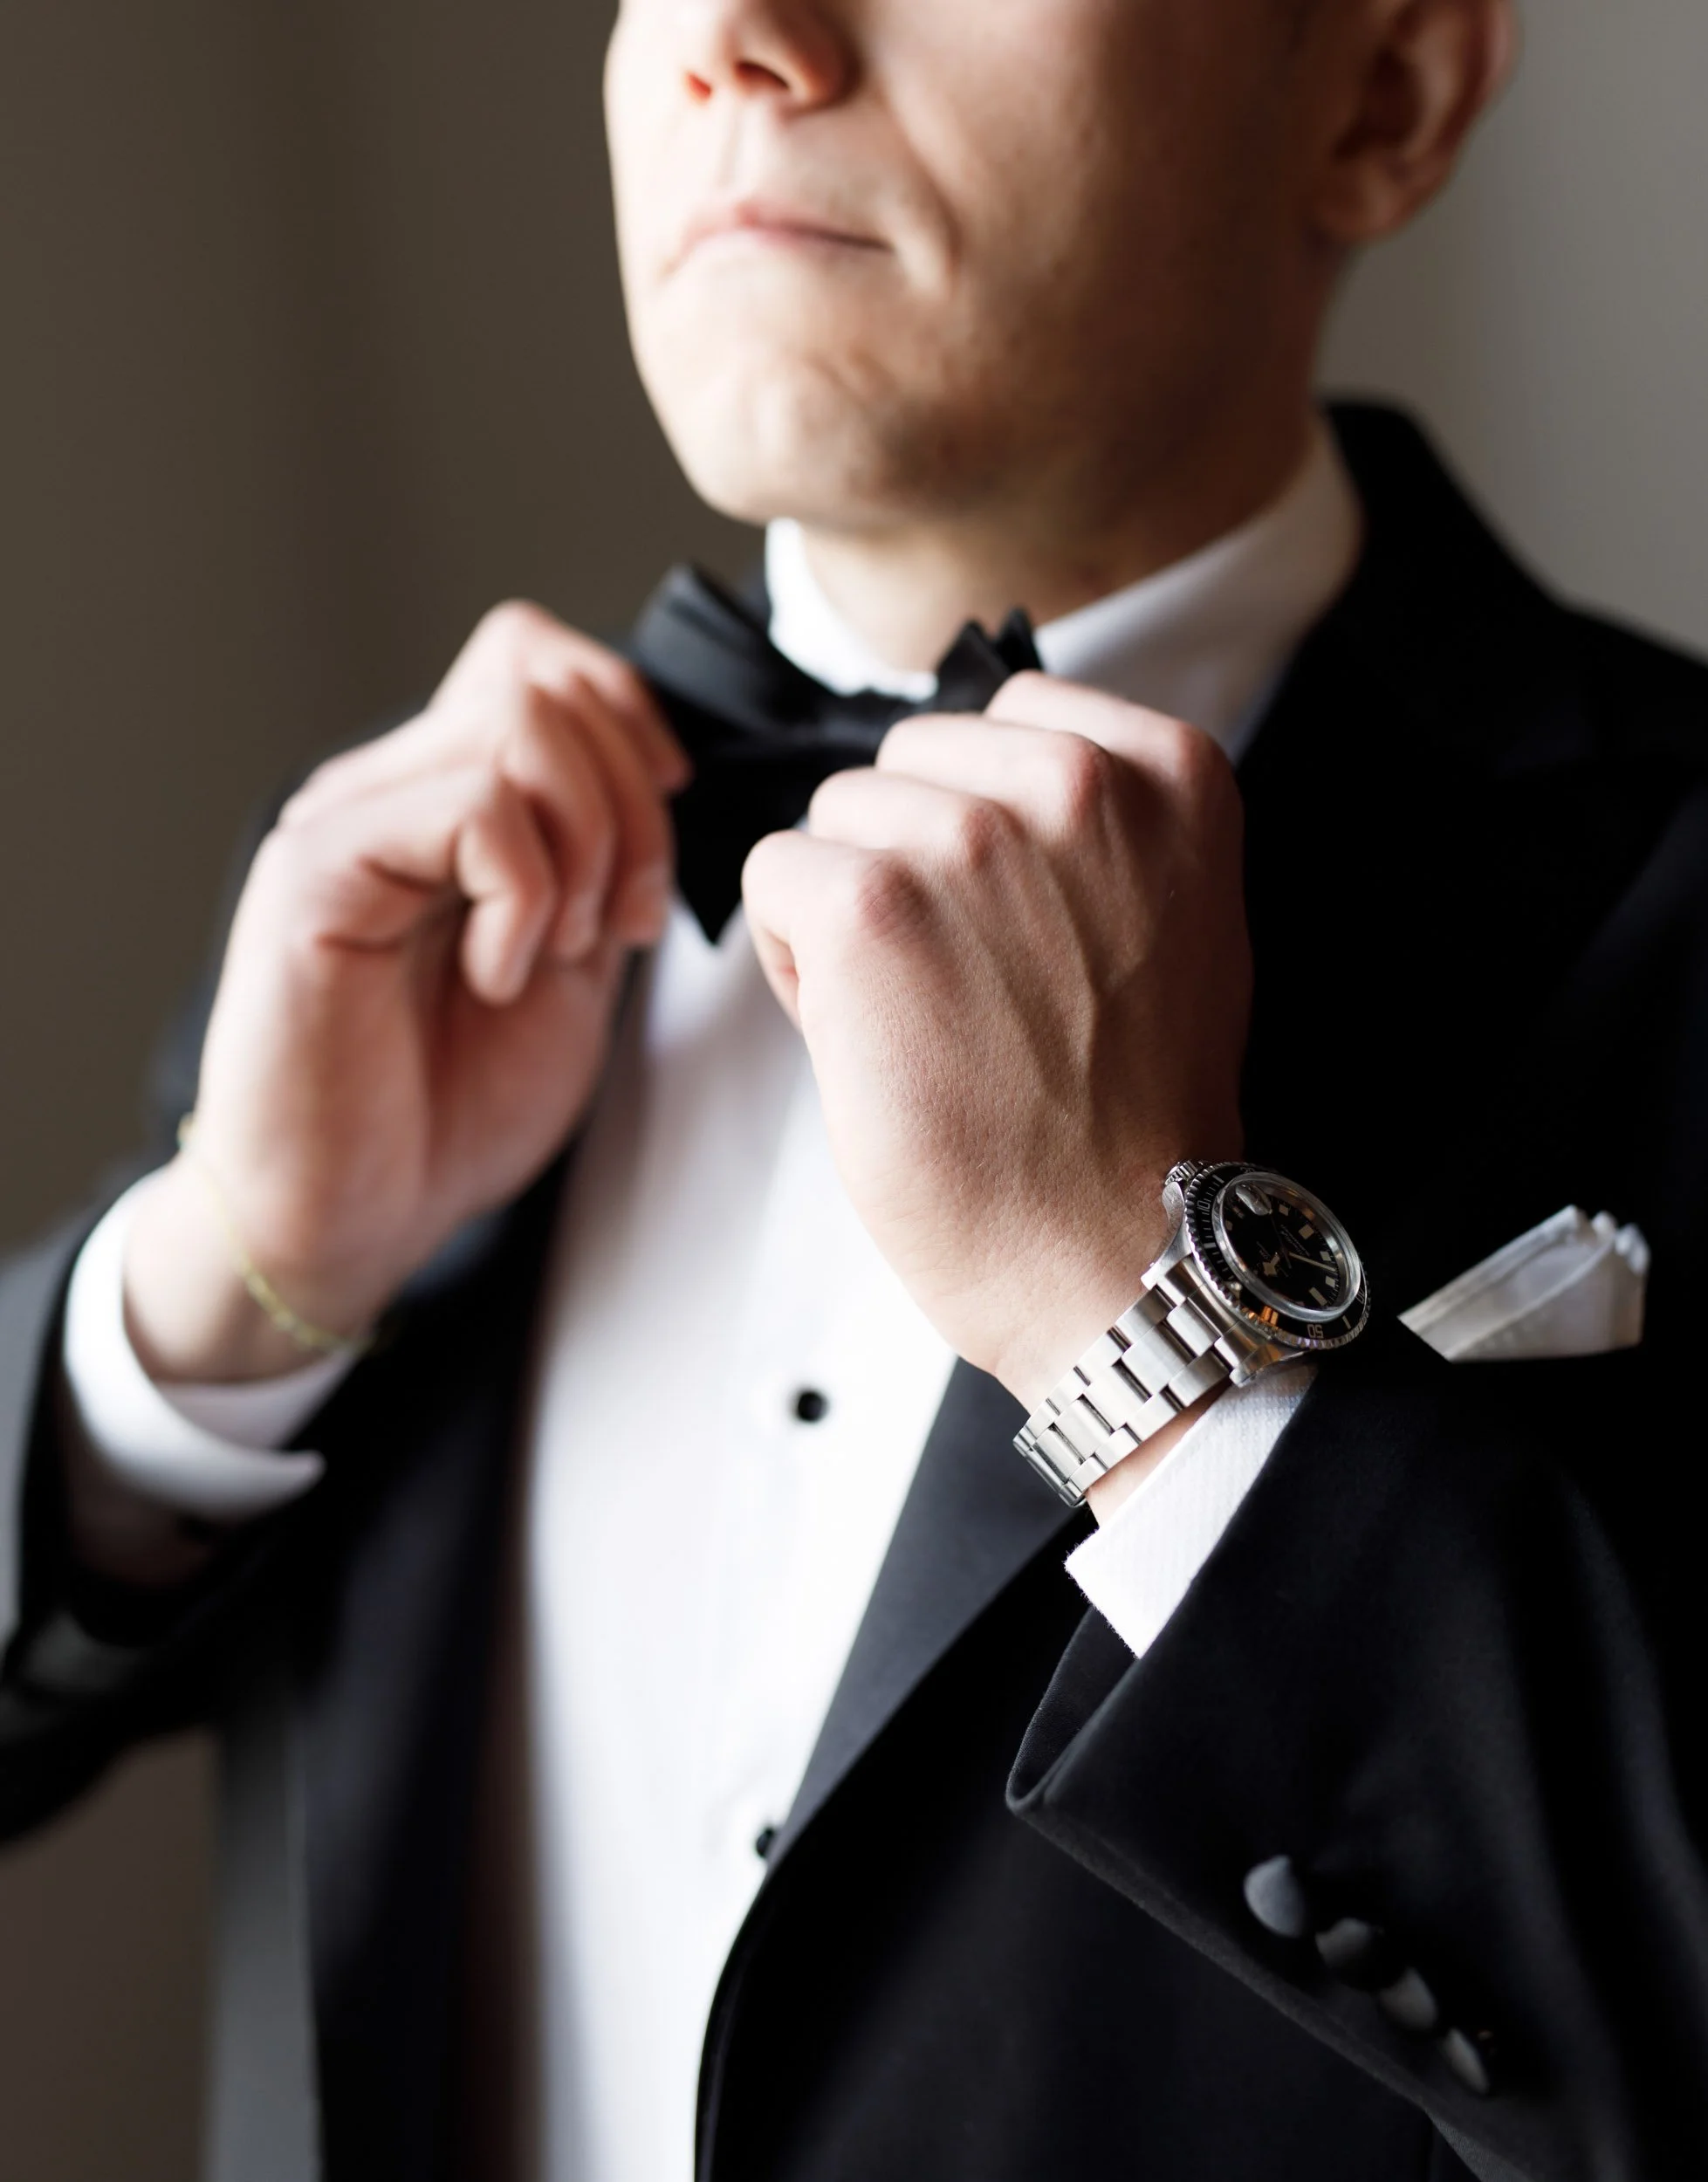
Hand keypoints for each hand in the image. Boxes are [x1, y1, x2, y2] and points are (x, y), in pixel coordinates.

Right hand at [126, 602, 686, 1380]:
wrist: (351, 1216)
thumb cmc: (450, 1108)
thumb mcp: (573, 967)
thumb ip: (601, 863)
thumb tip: (654, 774)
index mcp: (446, 802)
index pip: (535, 659)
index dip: (627, 724)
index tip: (652, 854)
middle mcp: (388, 791)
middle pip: (542, 679)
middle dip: (633, 803)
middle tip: (625, 925)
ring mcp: (347, 821)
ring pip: (518, 724)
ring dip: (586, 846)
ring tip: (559, 951)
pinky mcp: (317, 871)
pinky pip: (472, 809)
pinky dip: (525, 897)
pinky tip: (497, 976)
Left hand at [741, 673, 1250, 1412]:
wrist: (1116, 1252)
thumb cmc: (1131, 1120)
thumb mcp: (1177, 924)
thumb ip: (1104, 832)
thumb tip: (980, 785)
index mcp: (1169, 774)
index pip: (1007, 716)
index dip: (981, 819)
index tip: (1017, 919)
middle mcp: (1077, 784)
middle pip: (909, 761)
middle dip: (909, 860)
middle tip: (965, 984)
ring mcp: (972, 838)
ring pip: (835, 817)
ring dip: (846, 913)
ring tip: (921, 1017)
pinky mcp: (870, 905)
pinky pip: (773, 874)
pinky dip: (793, 960)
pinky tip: (865, 1034)